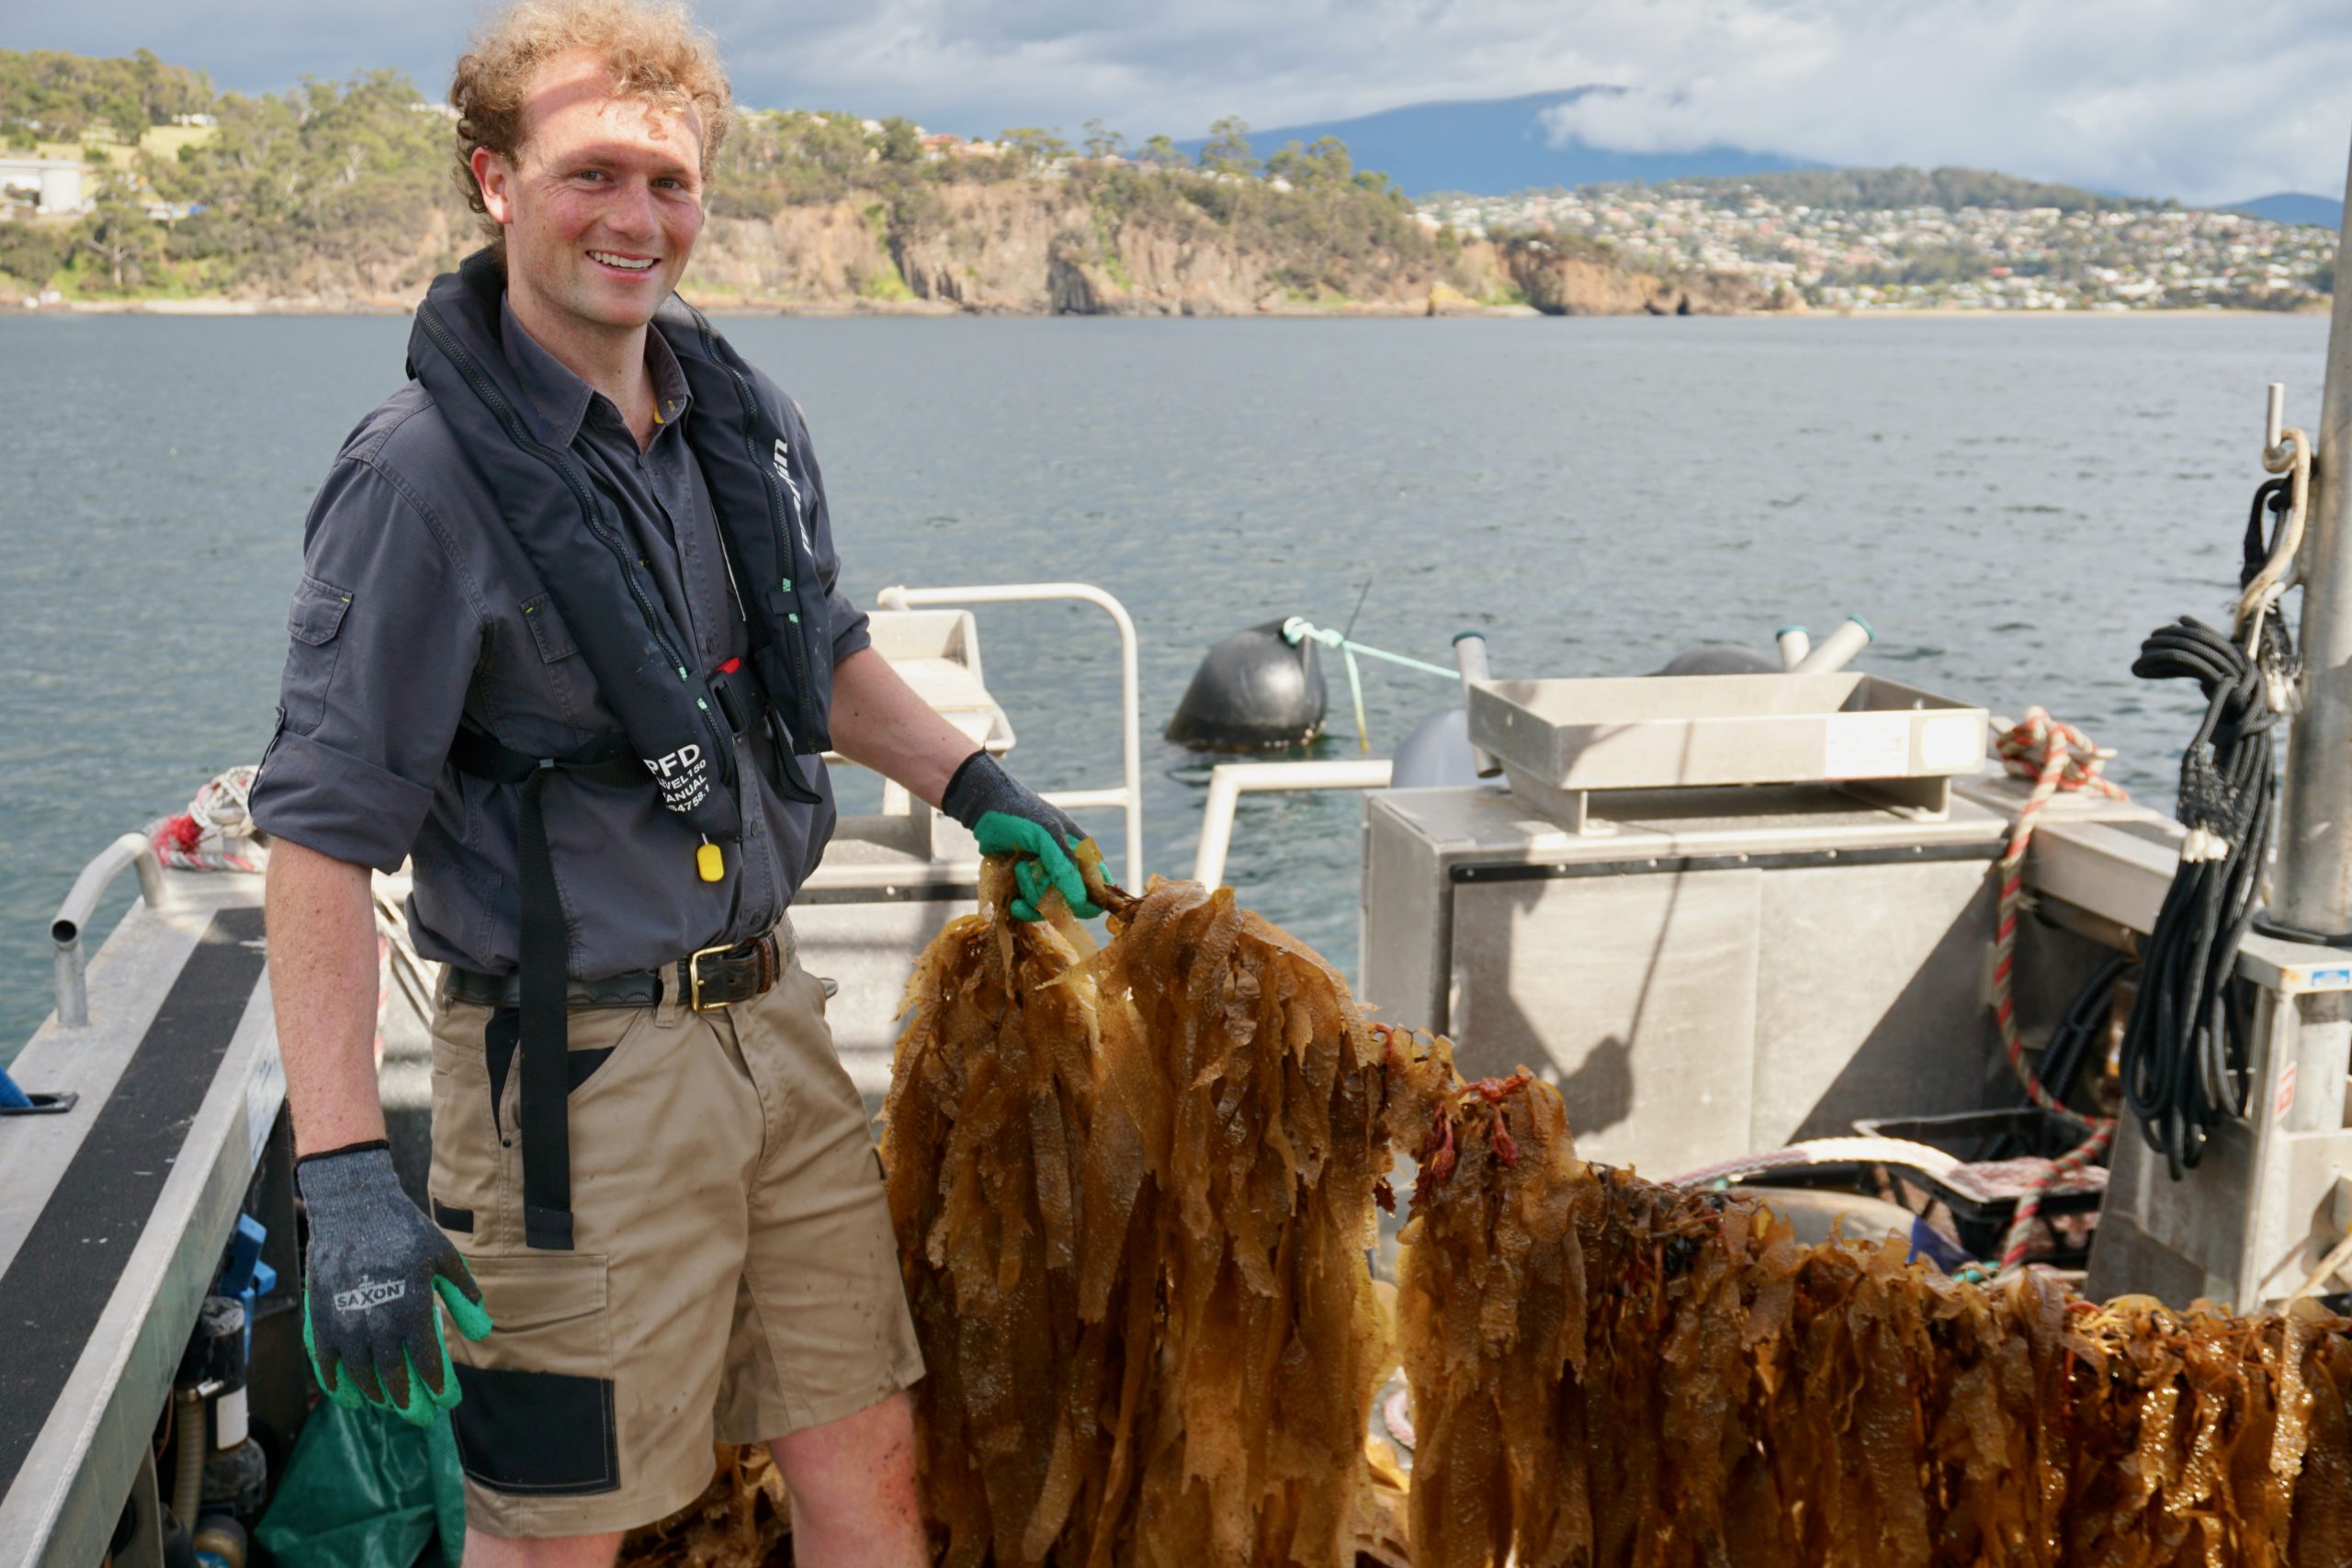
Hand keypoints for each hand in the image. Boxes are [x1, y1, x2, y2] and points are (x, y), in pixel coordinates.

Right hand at [297, 1143, 493, 1424]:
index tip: (446, 1400)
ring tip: (391, 1405)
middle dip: (409, 1401)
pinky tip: (351, 1399)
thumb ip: (463, 1294)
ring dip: (378, 1396)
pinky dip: (337, 1387)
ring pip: (361, 1376)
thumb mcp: (444, 1256)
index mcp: (411, 1307)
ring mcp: (346, 1324)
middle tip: (421, 1417)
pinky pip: (326, 1365)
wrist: (353, 1209)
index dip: (437, 1385)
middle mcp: (377, 1322)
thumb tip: (482, 1330)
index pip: (426, 1361)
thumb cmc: (405, 1232)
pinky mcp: (320, 1320)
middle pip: (393, 1377)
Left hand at [941, 751, 1099, 920]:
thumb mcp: (1047, 835)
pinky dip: (1024, 909)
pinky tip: (1014, 904)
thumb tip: (1079, 901)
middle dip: (1053, 895)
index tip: (1067, 898)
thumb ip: (1064, 866)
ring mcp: (1048, 881)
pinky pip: (1034, 911)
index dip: (1088, 900)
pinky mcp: (1028, 889)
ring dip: (1033, 894)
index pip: (1100, 889)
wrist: (985, 810)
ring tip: (1018, 869)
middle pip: (1073, 904)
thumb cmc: (1021, 815)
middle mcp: (1069, 870)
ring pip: (1051, 909)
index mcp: (1083, 854)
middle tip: (1033, 870)